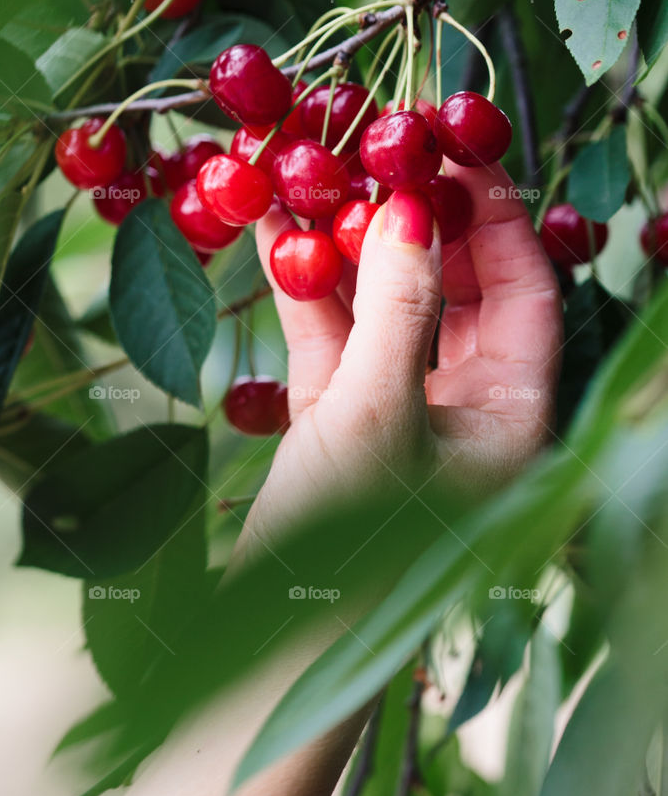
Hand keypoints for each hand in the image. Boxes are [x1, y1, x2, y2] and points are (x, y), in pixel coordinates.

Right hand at [246, 160, 562, 538]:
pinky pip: (332, 338)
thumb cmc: (347, 547)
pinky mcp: (338, 422)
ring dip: (349, 248)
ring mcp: (400, 412)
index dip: (493, 213)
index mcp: (513, 414)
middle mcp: (467, 409)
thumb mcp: (375, 415)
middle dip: (414, 221)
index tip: (452, 146)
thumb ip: (396, 306)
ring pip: (386, 308)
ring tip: (316, 178)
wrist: (271, 650)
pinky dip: (306, 292)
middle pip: (456, 289)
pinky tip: (275, 237)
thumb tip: (407, 204)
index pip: (524, 289)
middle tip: (376, 152)